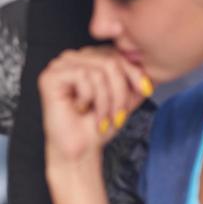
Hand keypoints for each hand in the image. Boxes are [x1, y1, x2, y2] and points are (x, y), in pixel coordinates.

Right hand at [39, 46, 149, 167]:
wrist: (80, 149)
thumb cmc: (97, 126)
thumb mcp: (125, 98)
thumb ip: (137, 80)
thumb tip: (152, 67)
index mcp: (89, 58)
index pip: (117, 54)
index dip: (134, 73)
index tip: (147, 91)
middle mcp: (74, 57)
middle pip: (110, 61)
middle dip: (120, 92)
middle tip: (118, 115)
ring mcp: (60, 65)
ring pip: (98, 70)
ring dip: (105, 100)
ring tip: (101, 117)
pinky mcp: (50, 76)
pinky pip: (82, 76)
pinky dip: (88, 98)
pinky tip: (80, 108)